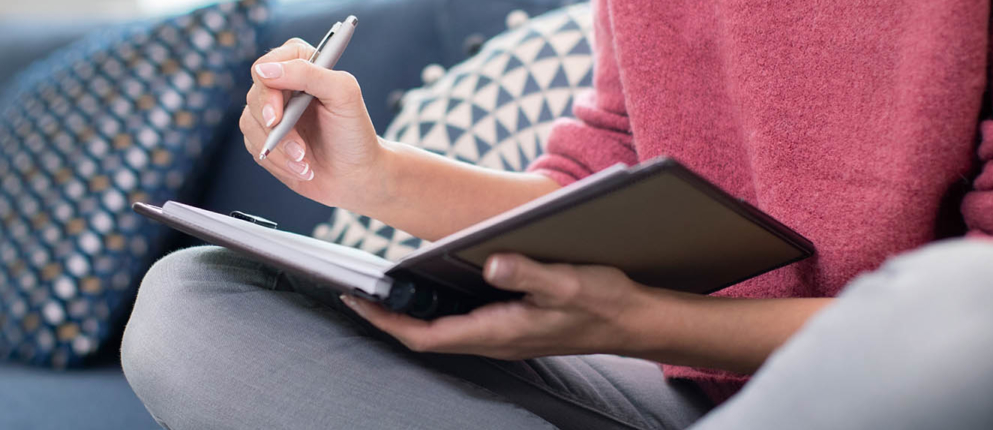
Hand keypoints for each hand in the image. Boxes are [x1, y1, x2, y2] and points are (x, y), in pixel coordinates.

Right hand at [239, 38, 387, 208]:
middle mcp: (282, 85)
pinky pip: (253, 146)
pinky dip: (278, 161)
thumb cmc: (353, 131)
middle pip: (255, 95)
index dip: (268, 89)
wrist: (355, 174)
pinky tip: (302, 168)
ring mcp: (271, 112)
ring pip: (249, 123)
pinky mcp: (264, 138)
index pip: (268, 65)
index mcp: (301, 64)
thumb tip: (264, 71)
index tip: (278, 116)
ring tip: (304, 160)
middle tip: (297, 148)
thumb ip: (308, 73)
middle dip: (274, 127)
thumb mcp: (343, 93)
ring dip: (279, 148)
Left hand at [341, 253, 654, 359]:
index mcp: (499, 331)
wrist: (637, 322)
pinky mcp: (513, 326)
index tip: (355, 300)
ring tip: (384, 283)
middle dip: (387, 315)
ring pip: (442, 330)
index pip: (425, 335)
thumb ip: (529, 273)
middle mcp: (495, 339)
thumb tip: (492, 264)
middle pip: (425, 335)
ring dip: (411, 311)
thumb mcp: (570, 281)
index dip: (386, 320)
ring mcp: (503, 335)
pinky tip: (433, 283)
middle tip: (355, 289)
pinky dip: (437, 306)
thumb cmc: (606, 302)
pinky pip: (461, 322)